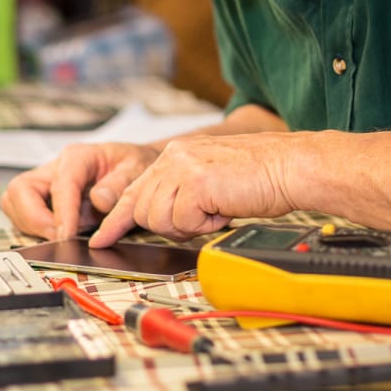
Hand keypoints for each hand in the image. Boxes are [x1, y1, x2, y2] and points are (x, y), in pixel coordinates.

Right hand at [0, 141, 158, 240]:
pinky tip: (60, 234)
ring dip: (32, 225)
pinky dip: (34, 228)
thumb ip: (120, 185)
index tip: (67, 237)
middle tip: (58, 238)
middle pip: (21, 189)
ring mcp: (45, 183)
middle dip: (34, 219)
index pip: (60, 185)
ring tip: (63, 236)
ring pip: (15, 202)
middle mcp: (55, 168)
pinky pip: (23, 214)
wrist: (133, 166)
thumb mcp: (137, 170)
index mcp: (77, 157)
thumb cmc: (133, 166)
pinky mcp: (42, 199)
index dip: (62, 214)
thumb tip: (98, 200)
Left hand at [87, 133, 299, 245]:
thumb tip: (165, 220)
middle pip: (143, 210)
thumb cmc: (260, 177)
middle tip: (203, 218)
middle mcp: (173, 156)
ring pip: (159, 220)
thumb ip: (182, 193)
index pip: (134, 190)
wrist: (289, 166)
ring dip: (189, 226)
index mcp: (175, 154)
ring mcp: (182, 167)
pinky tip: (222, 210)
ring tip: (216, 210)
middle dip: (170, 226)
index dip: (116, 218)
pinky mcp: (195, 182)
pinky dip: (204, 226)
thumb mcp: (210, 180)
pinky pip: (183, 223)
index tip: (101, 237)